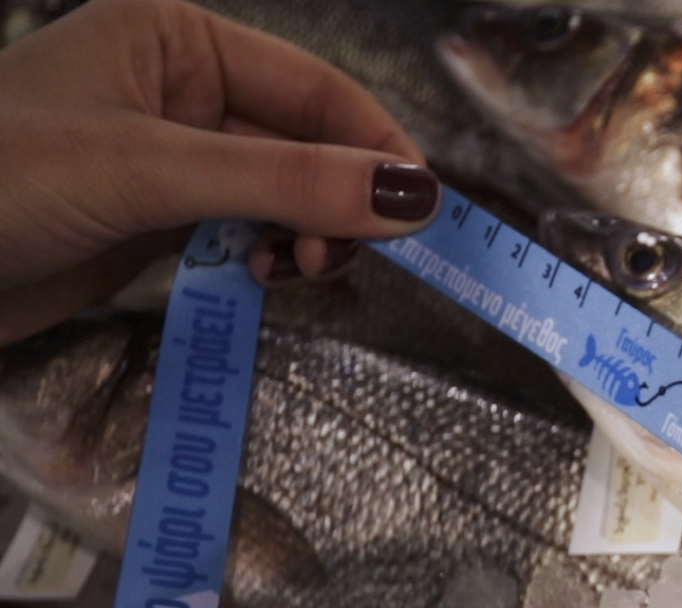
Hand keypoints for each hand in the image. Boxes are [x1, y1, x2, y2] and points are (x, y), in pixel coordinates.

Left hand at [0, 0, 440, 345]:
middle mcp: (182, 89)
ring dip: (308, 238)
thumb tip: (419, 199)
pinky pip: (247, 234)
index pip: (317, 90)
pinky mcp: (155, 222)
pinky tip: (265, 279)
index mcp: (178, 37)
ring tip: (296, 273)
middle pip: (309, 146)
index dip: (377, 149)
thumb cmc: (3, 181)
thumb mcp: (153, 171)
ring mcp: (171, 159)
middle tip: (338, 261)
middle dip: (338, 204)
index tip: (422, 217)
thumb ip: (289, 183)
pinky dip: (270, 259)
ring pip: (285, 197)